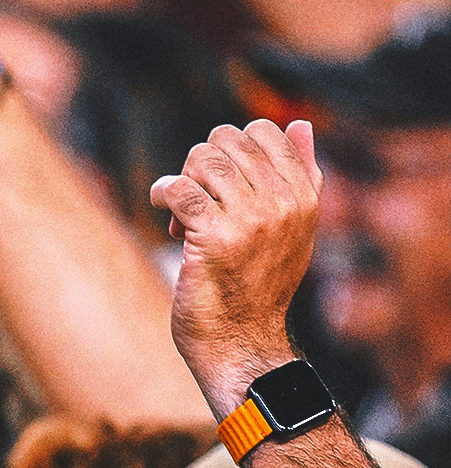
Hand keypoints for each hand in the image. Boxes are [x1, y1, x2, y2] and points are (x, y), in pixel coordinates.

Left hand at [150, 119, 323, 414]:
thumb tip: (300, 124)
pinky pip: (178, 190)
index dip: (230, 148)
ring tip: (180, 216)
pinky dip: (162, 195)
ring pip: (201, 160)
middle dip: (200, 165)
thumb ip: (300, 175)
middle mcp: (284, 202)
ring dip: (181, 181)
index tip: (220, 183)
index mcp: (305, 195)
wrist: (242, 343)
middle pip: (226, 140)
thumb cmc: (258, 286)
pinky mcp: (214, 238)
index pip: (265, 130)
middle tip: (196, 203)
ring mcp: (251, 220)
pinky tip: (163, 213)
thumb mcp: (292, 229)